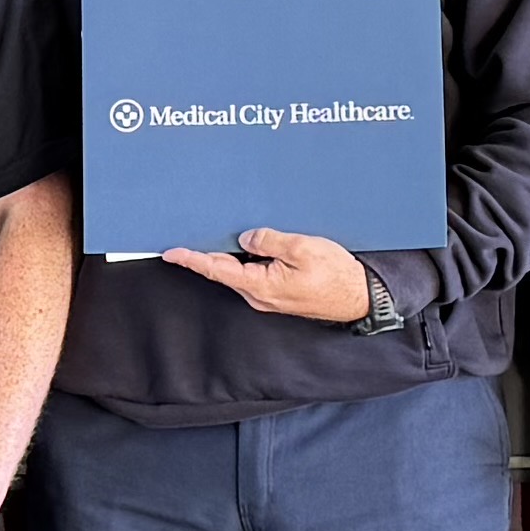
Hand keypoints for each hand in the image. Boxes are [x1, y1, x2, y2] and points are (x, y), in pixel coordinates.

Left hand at [163, 229, 381, 325]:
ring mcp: (268, 297)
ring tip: (222, 233)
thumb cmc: (335, 276)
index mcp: (260, 285)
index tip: (171, 253)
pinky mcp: (278, 294)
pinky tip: (250, 246)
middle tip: (192, 232)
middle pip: (225, 270)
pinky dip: (247, 260)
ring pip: (240, 272)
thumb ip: (269, 241)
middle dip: (207, 252)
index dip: (192, 259)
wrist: (358, 298)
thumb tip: (246, 239)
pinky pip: (255, 274)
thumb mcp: (301, 249)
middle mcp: (259, 296)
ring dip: (229, 254)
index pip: (216, 269)